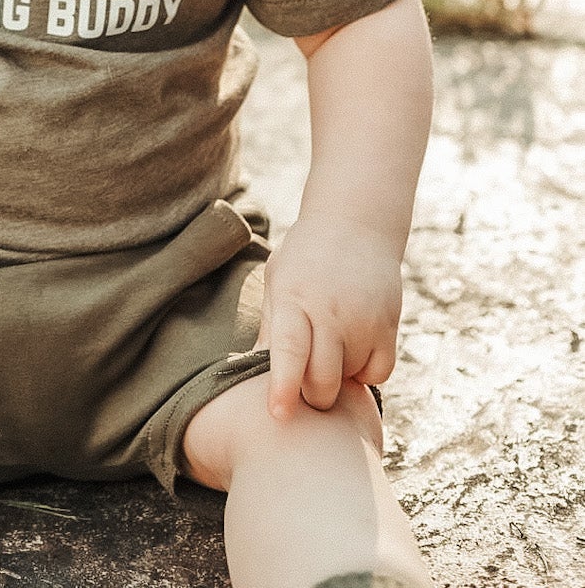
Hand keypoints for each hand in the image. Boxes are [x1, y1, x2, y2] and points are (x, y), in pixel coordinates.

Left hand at [256, 217, 401, 418]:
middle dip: (312, 395)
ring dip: (338, 376)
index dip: (284, 388)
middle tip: (305, 383)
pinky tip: (353, 348)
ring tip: (329, 345)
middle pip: (323, 380)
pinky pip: (378, 373)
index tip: (278, 415)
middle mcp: (330, 310)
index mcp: (294, 297)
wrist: (355, 224)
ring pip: (350, 379)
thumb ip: (271, 328)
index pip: (289, 351)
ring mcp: (363, 319)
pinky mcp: (389, 325)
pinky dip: (365, 372)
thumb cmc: (306, 258)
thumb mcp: (279, 281)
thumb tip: (250, 375)